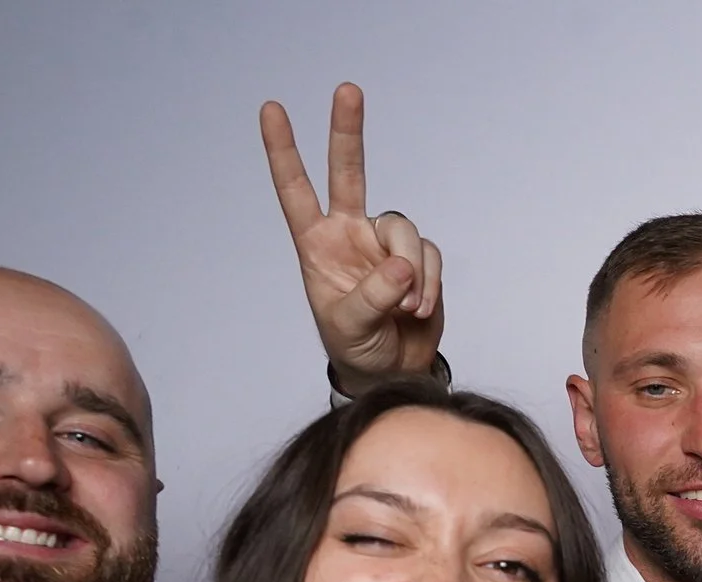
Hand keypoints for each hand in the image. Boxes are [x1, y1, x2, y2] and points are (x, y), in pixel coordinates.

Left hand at [258, 83, 444, 384]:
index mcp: (316, 244)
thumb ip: (372, 294)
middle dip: (348, 132)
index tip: (271, 109)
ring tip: (407, 308)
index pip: (296, 191)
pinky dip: (430, 284)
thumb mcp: (350, 325)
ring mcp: (385, 245)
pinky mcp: (419, 260)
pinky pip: (430, 258)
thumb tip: (403, 266)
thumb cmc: (356, 347)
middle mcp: (349, 234)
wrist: (392, 372)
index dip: (283, 151)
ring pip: (404, 230)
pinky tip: (420, 309)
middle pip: (349, 173)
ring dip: (411, 271)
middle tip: (346, 90)